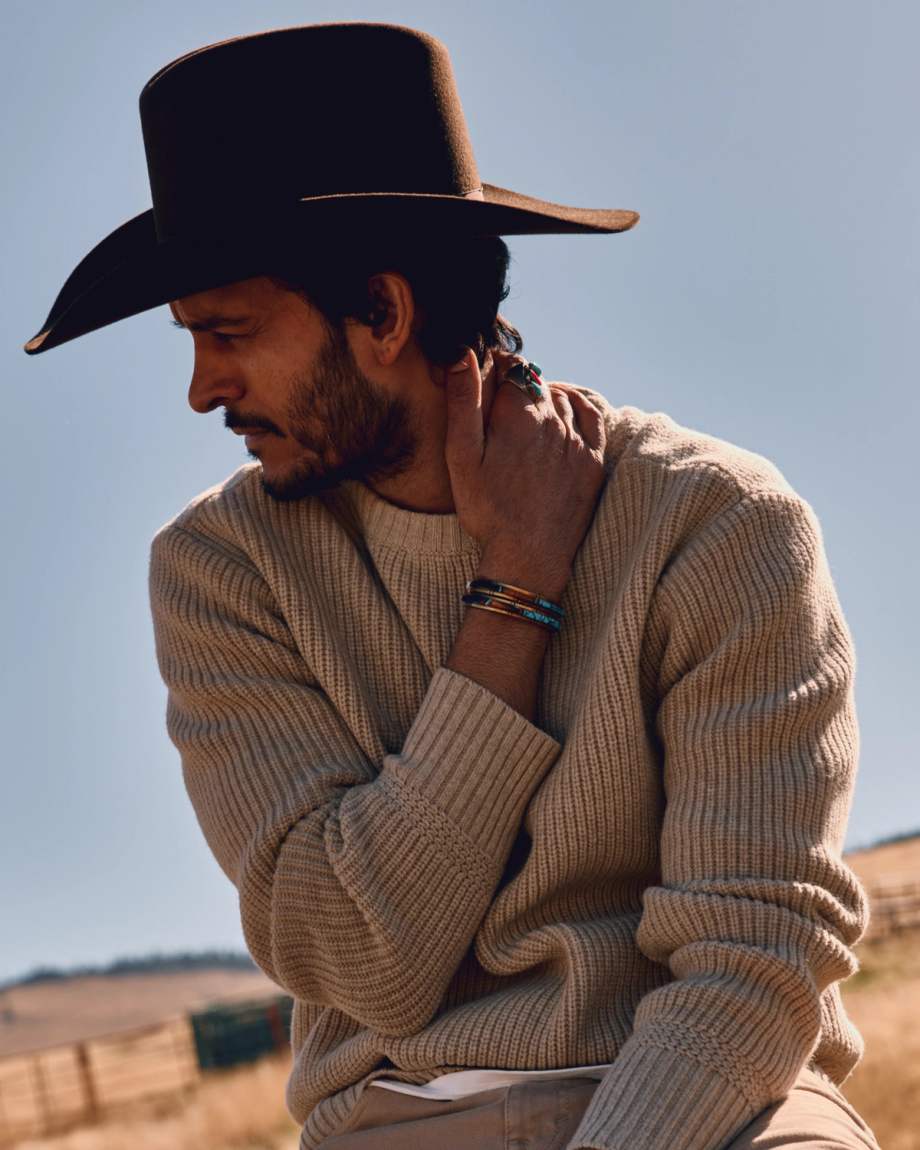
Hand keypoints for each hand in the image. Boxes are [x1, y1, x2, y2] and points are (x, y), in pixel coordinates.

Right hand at [445, 350, 606, 599]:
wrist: (529, 556)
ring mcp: (577, 440)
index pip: (512, 367)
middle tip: (502, 402)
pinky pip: (592, 416)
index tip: (486, 379)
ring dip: (546, 396)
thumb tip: (462, 353)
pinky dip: (578, 405)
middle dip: (519, 384)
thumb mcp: (461, 455)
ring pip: (562, 397)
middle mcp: (553, 419)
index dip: (497, 368)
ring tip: (527, 411)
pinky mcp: (592, 461)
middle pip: (537, 382)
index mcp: (517, 413)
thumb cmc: (487, 510)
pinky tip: (565, 408)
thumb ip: (463, 401)